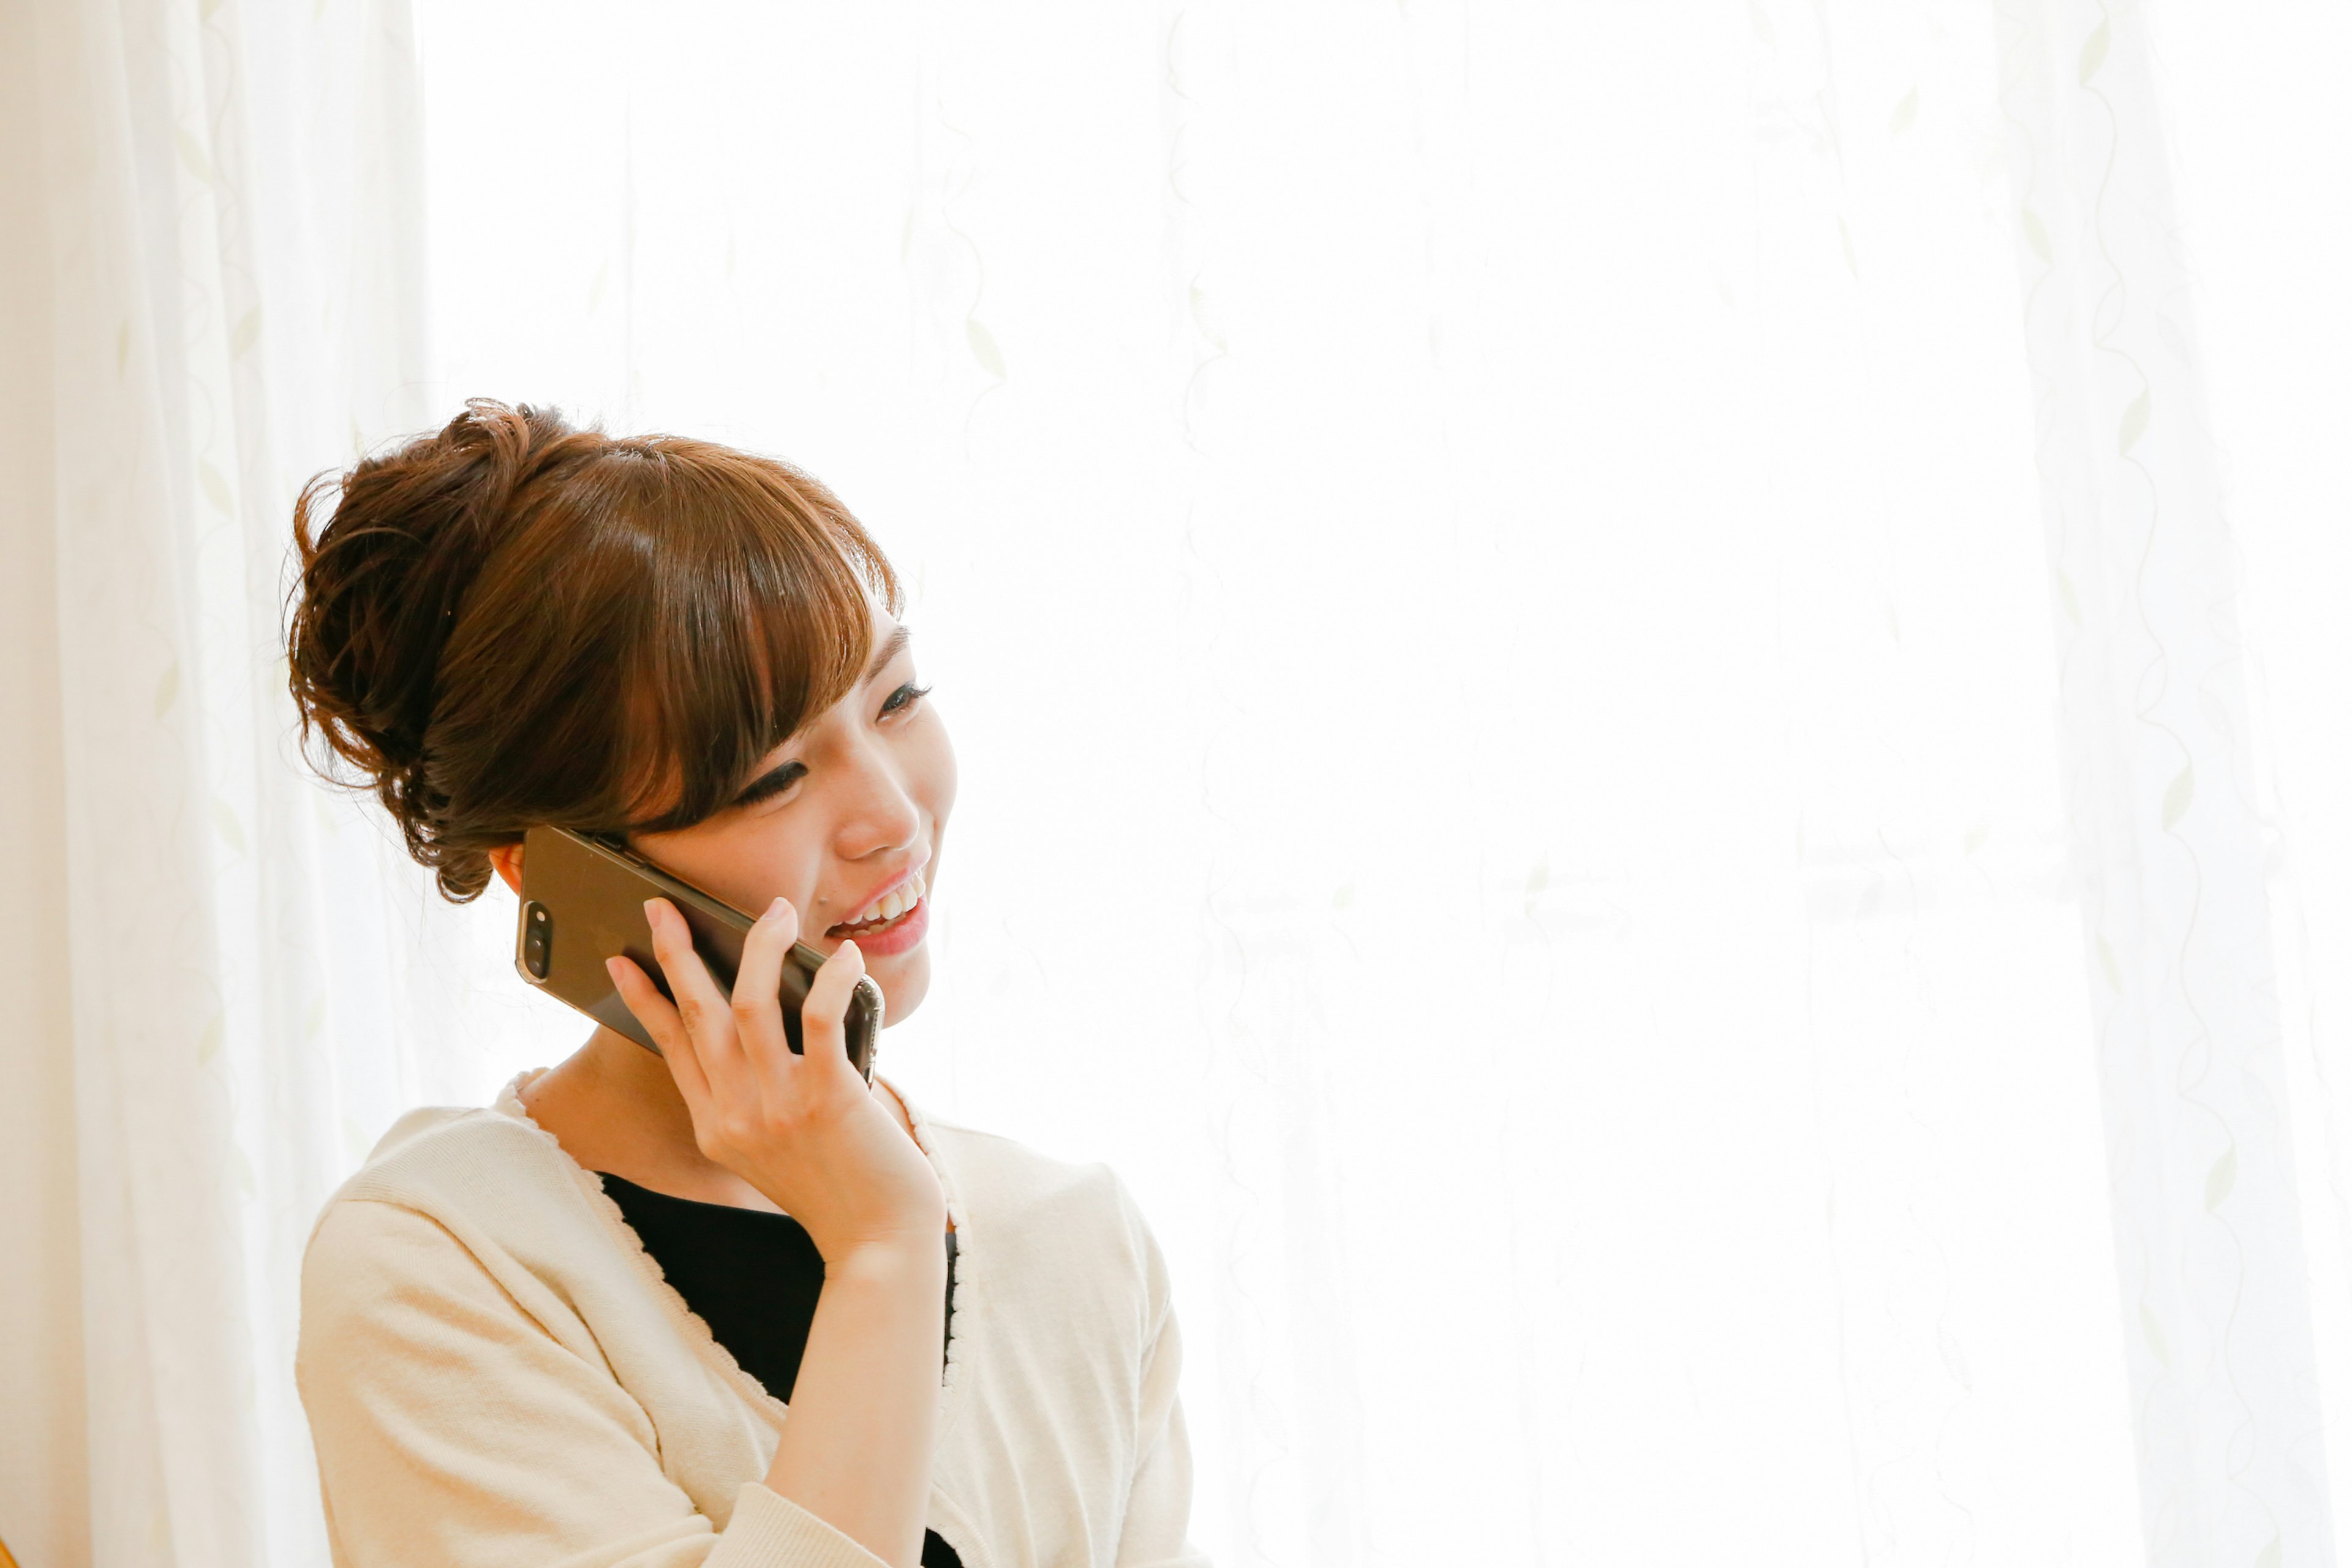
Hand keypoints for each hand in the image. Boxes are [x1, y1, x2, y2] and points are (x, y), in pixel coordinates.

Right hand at [607, 896, 946, 1262]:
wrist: (879, 1244)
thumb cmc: (842, 1190)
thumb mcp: (775, 1150)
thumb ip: (761, 1096)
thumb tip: (776, 1022)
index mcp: (716, 1127)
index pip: (671, 1047)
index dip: (646, 999)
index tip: (621, 960)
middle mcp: (735, 1114)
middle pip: (695, 1013)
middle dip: (675, 952)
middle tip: (662, 905)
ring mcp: (778, 1106)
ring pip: (748, 1003)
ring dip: (758, 947)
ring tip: (775, 912)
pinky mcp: (827, 1098)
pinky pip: (820, 1017)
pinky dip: (831, 977)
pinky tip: (844, 955)